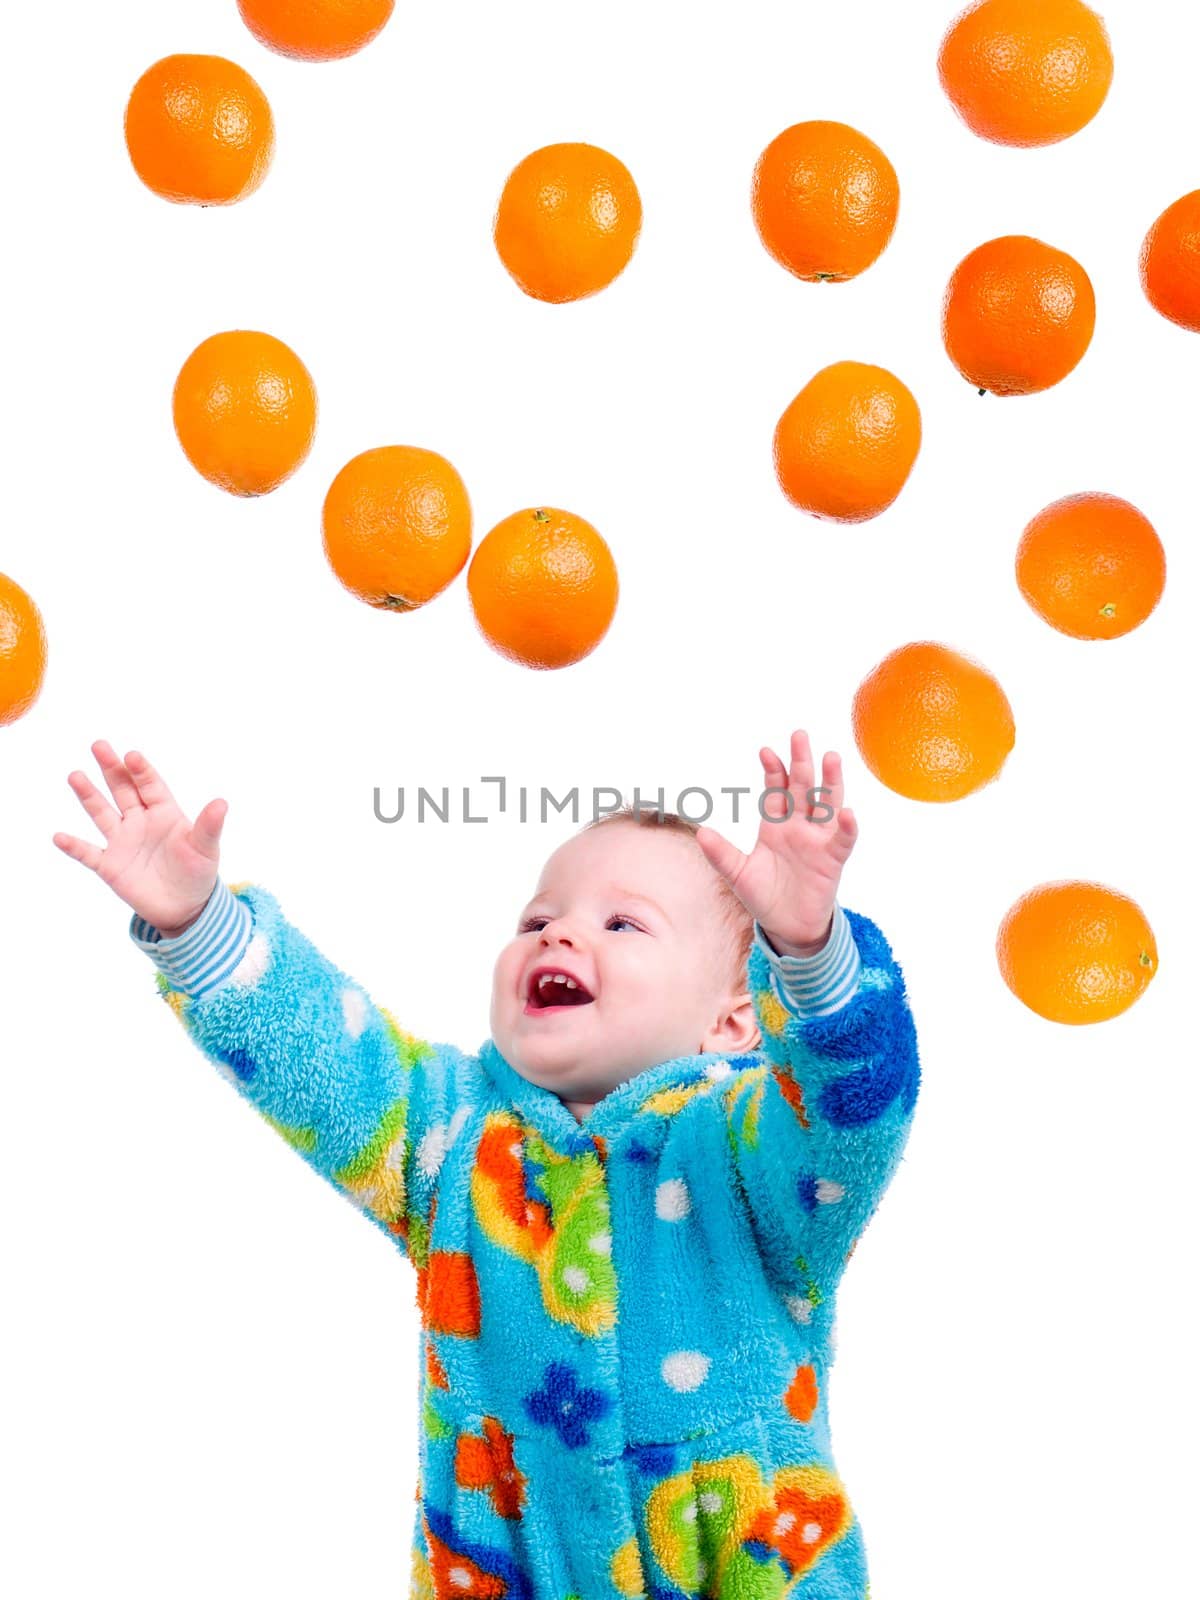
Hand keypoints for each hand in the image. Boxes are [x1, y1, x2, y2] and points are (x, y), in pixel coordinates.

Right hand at [52, 740, 228, 936]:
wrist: (185, 907)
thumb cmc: (198, 872)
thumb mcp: (206, 848)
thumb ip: (209, 826)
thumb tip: (222, 803)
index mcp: (164, 813)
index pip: (150, 785)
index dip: (141, 770)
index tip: (132, 755)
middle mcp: (140, 822)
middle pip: (123, 790)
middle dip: (111, 768)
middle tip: (99, 745)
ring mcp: (123, 842)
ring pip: (102, 813)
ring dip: (88, 796)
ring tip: (75, 776)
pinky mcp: (110, 866)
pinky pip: (88, 853)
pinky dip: (74, 846)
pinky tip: (59, 837)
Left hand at [695, 730, 857, 954]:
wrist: (787, 927)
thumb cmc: (764, 896)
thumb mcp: (739, 875)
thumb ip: (722, 855)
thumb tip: (700, 833)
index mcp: (774, 826)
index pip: (775, 791)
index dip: (772, 771)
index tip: (766, 751)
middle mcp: (798, 827)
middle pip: (802, 788)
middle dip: (800, 762)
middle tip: (799, 736)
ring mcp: (817, 840)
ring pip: (826, 804)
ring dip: (830, 782)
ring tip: (831, 757)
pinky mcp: (833, 859)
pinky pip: (842, 839)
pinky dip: (847, 826)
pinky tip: (849, 812)